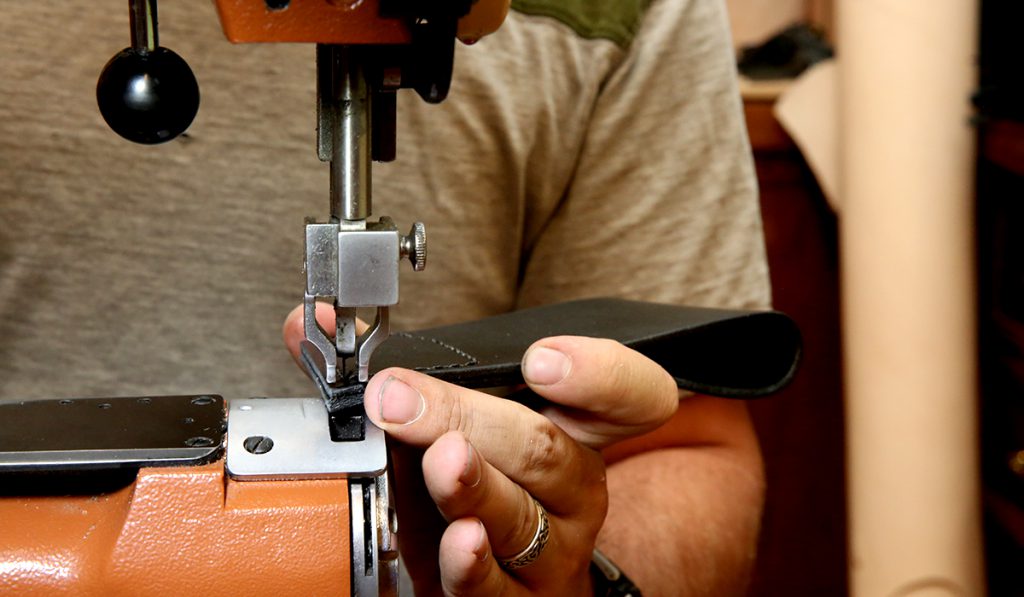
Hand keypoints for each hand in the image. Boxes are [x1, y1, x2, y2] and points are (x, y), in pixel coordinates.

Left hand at [283, 307, 679, 595]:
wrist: (510, 577)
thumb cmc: (488, 482)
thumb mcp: (460, 420)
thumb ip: (394, 369)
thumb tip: (317, 324)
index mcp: (578, 431)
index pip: (629, 395)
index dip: (598, 374)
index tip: (541, 358)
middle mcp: (576, 489)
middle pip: (547, 449)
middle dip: (469, 418)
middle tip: (403, 400)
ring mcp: (553, 549)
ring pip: (523, 515)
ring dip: (474, 486)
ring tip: (440, 462)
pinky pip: (502, 586)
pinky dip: (475, 565)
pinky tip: (454, 542)